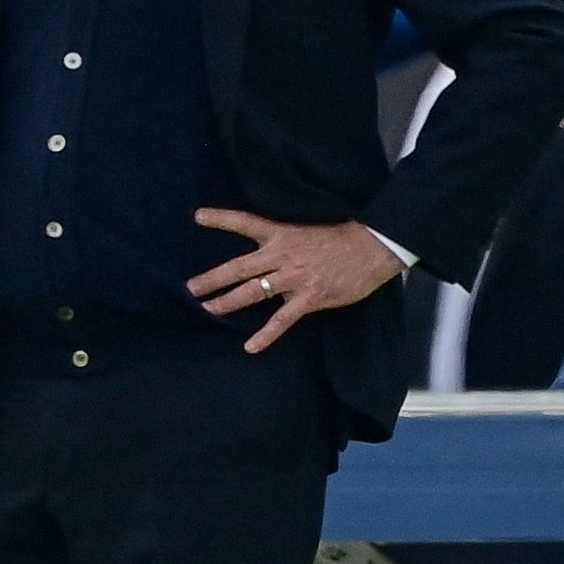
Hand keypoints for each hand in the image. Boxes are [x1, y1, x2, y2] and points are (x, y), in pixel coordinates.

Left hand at [189, 210, 400, 351]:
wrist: (372, 247)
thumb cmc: (342, 239)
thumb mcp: (308, 234)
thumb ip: (286, 248)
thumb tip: (270, 266)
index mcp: (282, 235)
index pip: (246, 223)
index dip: (221, 219)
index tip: (198, 216)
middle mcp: (282, 255)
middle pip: (239, 267)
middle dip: (212, 279)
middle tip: (192, 288)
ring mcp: (294, 278)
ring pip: (253, 292)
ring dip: (228, 302)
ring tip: (209, 309)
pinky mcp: (308, 298)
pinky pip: (281, 320)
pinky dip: (265, 335)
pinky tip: (250, 347)